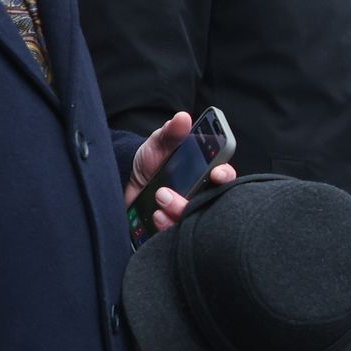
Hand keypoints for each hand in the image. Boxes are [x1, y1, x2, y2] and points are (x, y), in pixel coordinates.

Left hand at [127, 110, 237, 233]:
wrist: (125, 183)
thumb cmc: (149, 161)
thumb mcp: (158, 143)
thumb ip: (171, 132)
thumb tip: (182, 117)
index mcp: (204, 172)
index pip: (224, 176)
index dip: (225, 176)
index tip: (218, 173)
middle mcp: (201, 195)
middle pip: (213, 203)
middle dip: (195, 199)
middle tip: (168, 192)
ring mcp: (188, 213)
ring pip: (196, 220)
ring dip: (177, 210)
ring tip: (158, 197)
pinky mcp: (174, 228)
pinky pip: (178, 233)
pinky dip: (167, 225)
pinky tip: (156, 215)